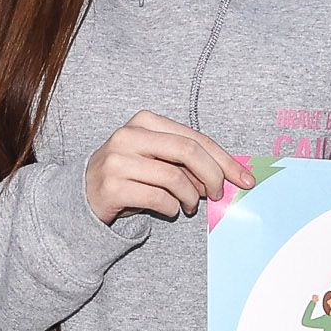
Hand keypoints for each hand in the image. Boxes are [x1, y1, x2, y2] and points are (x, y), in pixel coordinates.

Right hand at [83, 115, 248, 226]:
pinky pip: (158, 199)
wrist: (85, 194)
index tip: (245, 179)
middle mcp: (129, 135)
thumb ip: (188, 160)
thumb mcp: (158, 158)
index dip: (225, 160)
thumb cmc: (131, 174)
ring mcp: (118, 160)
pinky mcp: (112, 186)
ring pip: (174, 178)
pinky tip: (169, 209)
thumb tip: (230, 174)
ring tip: (188, 205)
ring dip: (190, 197)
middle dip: (212, 176)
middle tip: (217, 195)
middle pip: (188, 151)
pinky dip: (172, 207)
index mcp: (146, 121)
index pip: (195, 138)